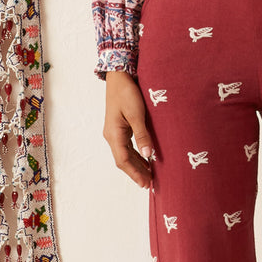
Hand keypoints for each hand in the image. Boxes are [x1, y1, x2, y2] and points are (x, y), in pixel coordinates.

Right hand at [103, 70, 153, 188]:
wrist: (119, 76)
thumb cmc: (127, 93)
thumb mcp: (137, 114)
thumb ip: (142, 134)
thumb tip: (148, 154)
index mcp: (114, 134)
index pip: (124, 160)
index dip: (135, 173)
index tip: (146, 183)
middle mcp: (111, 136)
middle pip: (123, 160)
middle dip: (136, 173)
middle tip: (149, 184)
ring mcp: (114, 132)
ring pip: (125, 154)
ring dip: (136, 165)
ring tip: (148, 175)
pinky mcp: (119, 127)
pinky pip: (126, 146)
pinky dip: (136, 155)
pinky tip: (145, 158)